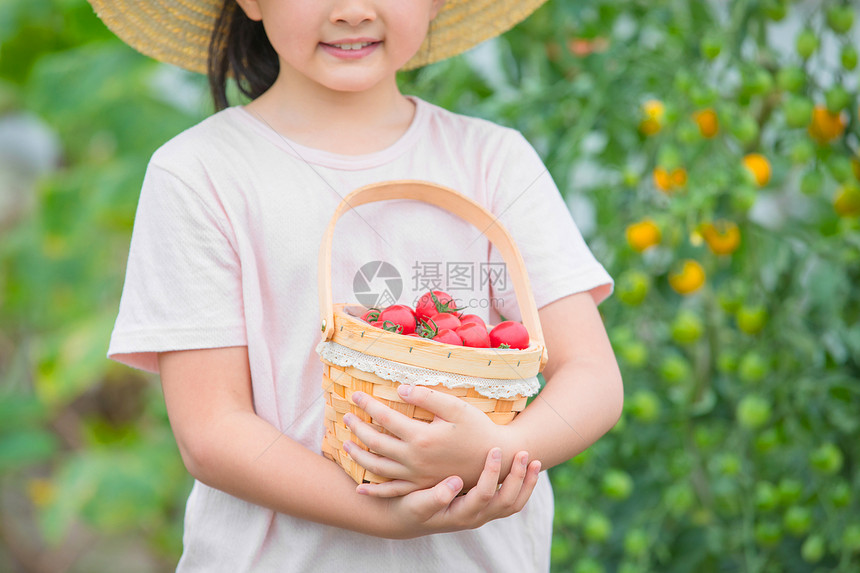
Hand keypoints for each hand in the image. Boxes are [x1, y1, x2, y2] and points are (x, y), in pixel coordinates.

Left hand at [343, 385, 515, 495]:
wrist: (494, 460)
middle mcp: (414, 459)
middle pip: (375, 442)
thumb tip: (400, 389)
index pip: (385, 418)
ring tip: (346, 444)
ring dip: (358, 456)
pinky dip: (374, 491)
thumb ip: (428, 397)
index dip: (368, 405)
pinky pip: (392, 492)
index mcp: (421, 436)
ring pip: (378, 468)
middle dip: (358, 428)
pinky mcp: (420, 487)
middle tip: (347, 416)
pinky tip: (360, 488)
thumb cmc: (477, 429)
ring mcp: (416, 476)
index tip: (356, 395)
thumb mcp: (456, 407)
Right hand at [381, 447, 540, 538]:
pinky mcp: (484, 506)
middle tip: (523, 453)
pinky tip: (525, 468)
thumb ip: (435, 497)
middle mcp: (476, 518)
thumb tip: (455, 483)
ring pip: (513, 504)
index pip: (485, 495)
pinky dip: (522, 486)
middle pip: (507, 502)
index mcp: (461, 515)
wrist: (406, 518)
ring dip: (526, 484)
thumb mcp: (415, 504)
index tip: (494, 450)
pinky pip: (510, 500)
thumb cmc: (408, 507)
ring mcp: (482, 514)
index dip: (492, 473)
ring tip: (534, 461)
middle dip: (518, 478)